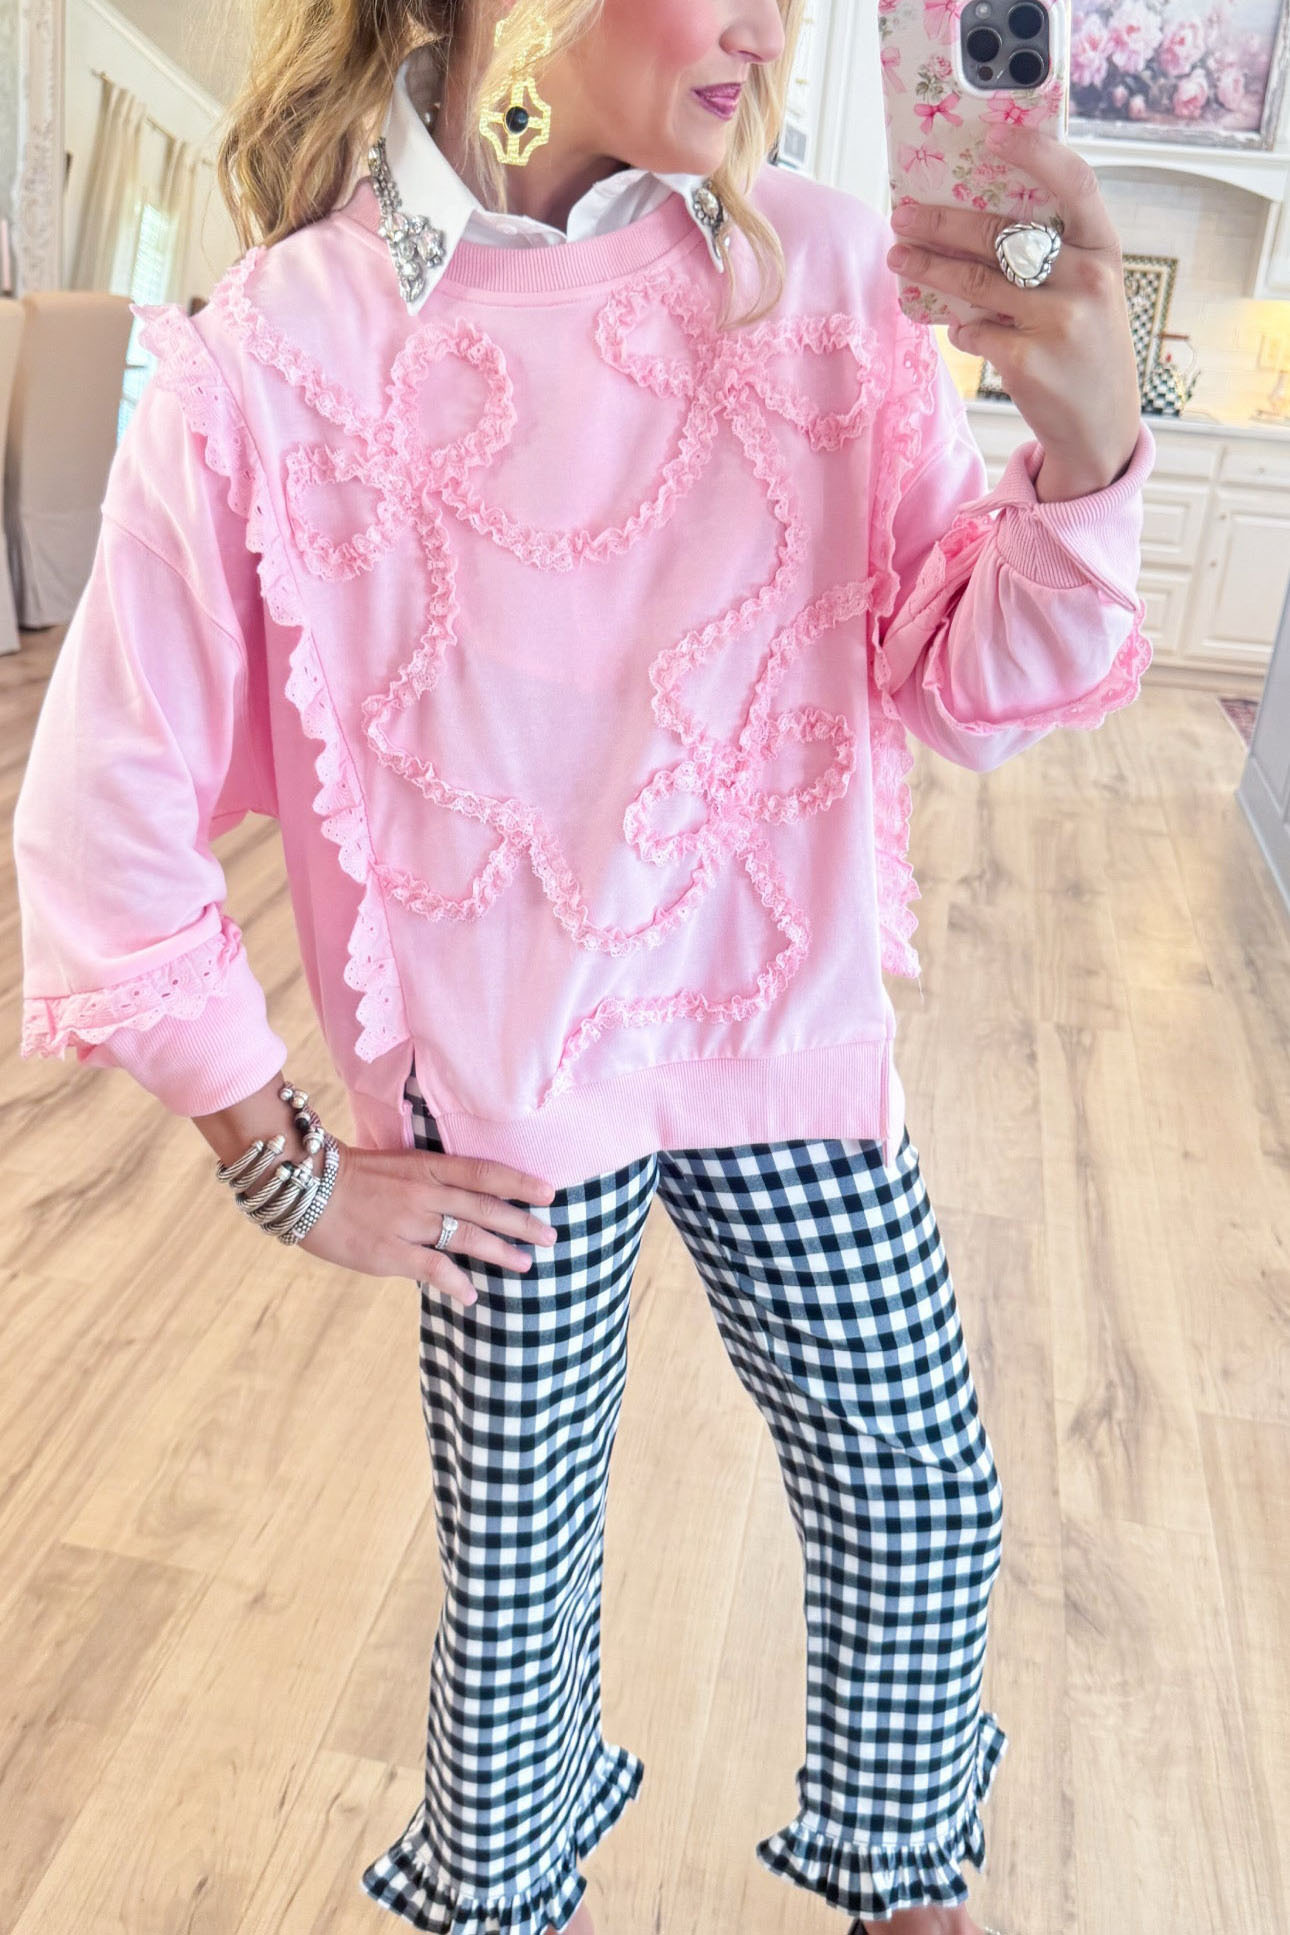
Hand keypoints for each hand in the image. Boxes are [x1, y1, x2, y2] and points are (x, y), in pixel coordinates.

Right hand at [297, 1142, 558, 1307]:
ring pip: (467, 1237)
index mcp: (428, 1167)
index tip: (550, 1192)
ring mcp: (409, 1223)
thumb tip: (466, 1202)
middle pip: (485, 1207)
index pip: (485, 1172)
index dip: (520, 1182)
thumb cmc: (353, 1177)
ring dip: (500, 1252)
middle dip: (522, 1222)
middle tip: (550, 1236)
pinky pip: (433, 1268)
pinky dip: (456, 1282)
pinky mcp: (389, 1252)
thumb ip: (433, 1181)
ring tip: (525, 1264)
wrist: (304, 1187)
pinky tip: (471, 1294)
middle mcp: (425, 1192)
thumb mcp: (400, 1166)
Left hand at [885, 121, 1141, 500]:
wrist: (1102, 429)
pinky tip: (958, 327)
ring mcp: (1058, 321)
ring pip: (974, 281)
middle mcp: (1088, 279)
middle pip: (1000, 234)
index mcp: (1105, 250)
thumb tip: (974, 220)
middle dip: (942, 222)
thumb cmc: (1087, 349)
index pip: (1076, 184)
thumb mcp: (1089, 294)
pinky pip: (974, 331)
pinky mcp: (1027, 360)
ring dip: (928, 268)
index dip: (1037, 154)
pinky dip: (960, 328)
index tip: (995, 136)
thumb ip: (1053, 257)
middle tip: (902, 215)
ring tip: (899, 258)